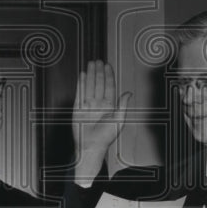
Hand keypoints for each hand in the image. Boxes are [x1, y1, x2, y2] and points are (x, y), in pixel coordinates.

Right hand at [72, 61, 130, 180]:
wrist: (90, 146)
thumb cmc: (105, 137)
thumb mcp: (119, 121)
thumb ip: (123, 105)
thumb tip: (129, 93)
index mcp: (109, 106)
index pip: (109, 87)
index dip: (108, 76)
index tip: (108, 66)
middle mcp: (98, 104)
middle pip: (98, 84)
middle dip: (98, 72)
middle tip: (98, 61)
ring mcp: (87, 105)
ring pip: (89, 85)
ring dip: (90, 74)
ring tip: (91, 64)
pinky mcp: (78, 108)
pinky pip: (79, 93)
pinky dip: (80, 83)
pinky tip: (82, 75)